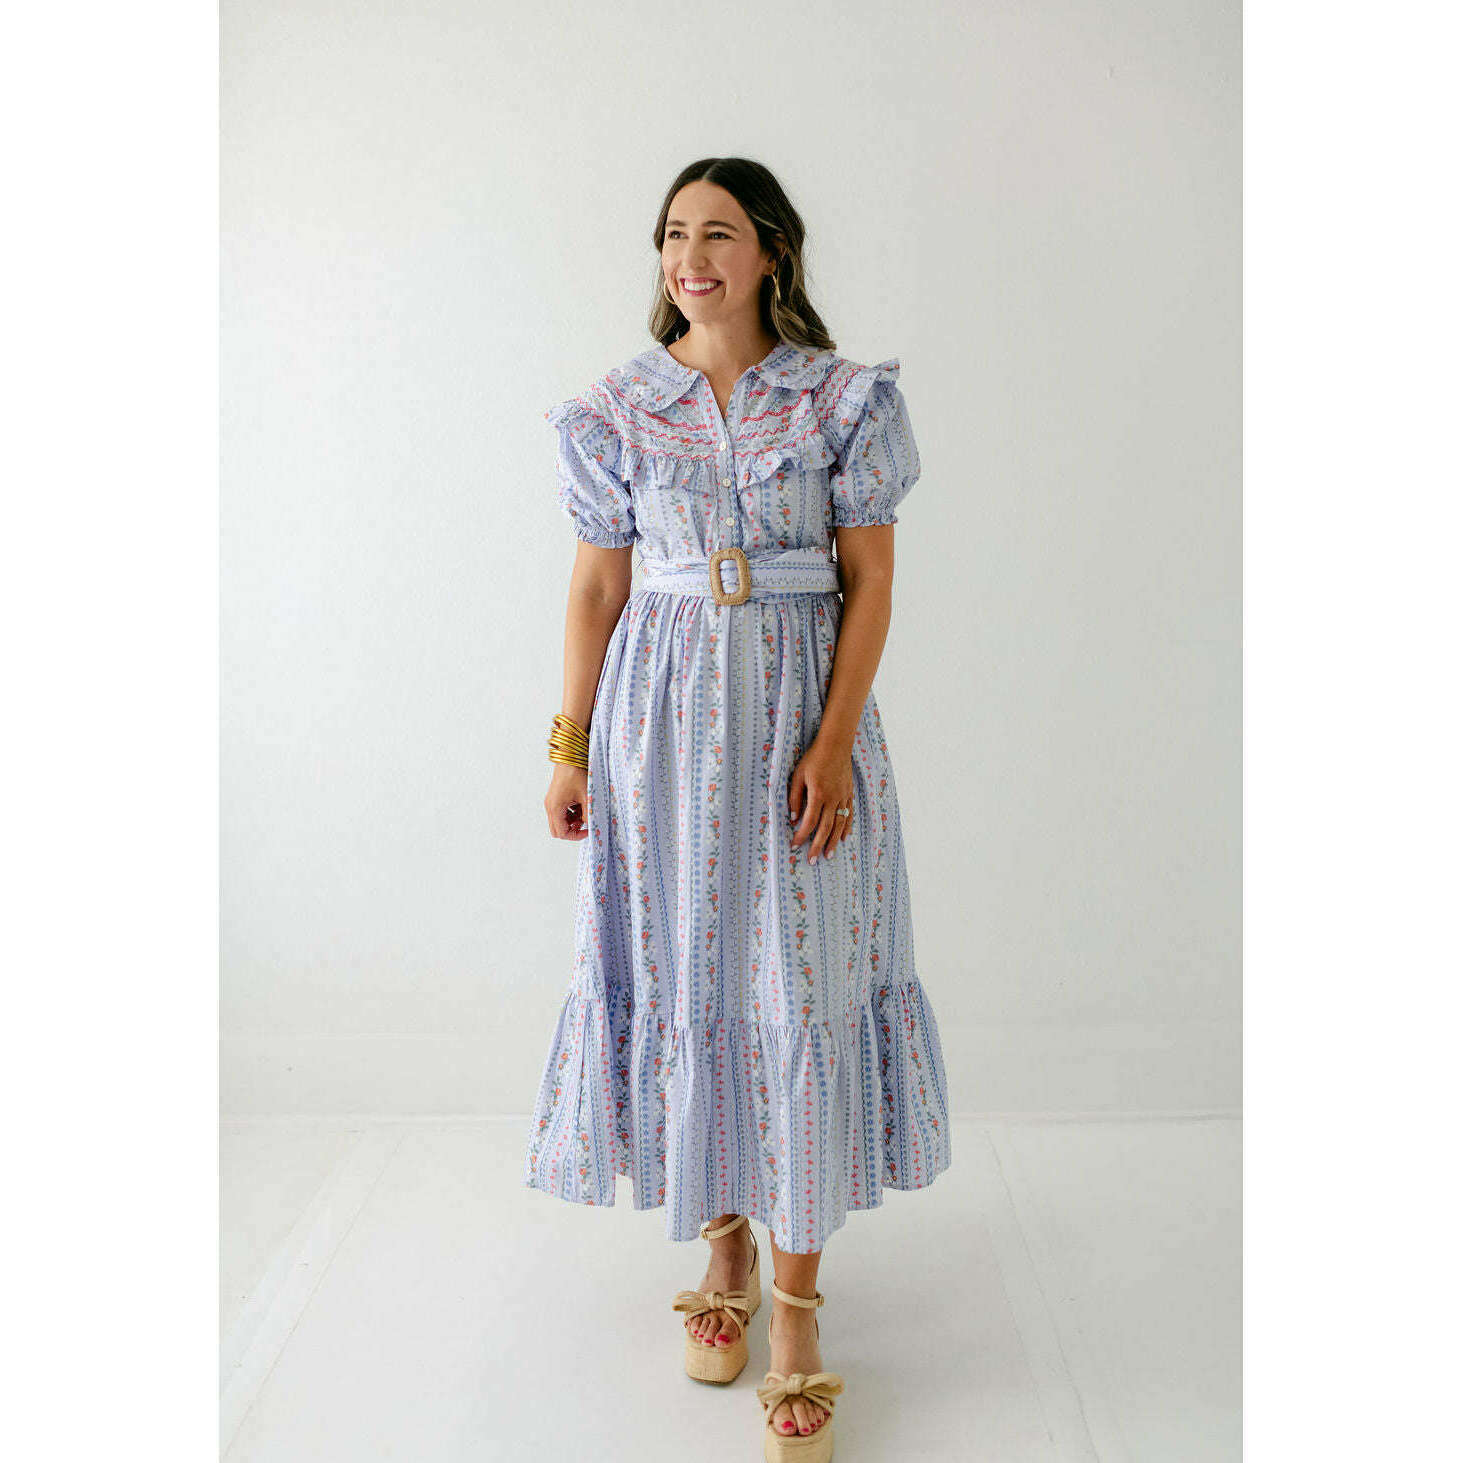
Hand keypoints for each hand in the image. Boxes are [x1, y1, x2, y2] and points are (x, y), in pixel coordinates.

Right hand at [545, 764, 588, 839]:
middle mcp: (550, 806)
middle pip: (558, 830)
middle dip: (572, 830)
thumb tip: (590, 825)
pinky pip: (560, 812)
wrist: (570, 757)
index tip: (587, 831)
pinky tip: (580, 805)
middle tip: (585, 824)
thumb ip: (588, 813)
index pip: (562, 833)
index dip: (576, 836)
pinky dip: (570, 814)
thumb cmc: (576, 773)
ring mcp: (551, 802)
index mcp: (555, 807)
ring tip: (584, 812)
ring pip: (559, 821)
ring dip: (571, 821)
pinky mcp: (554, 797)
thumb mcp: (586, 796)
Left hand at [788, 739, 854, 862]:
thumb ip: (795, 797)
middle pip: (826, 828)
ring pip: (840, 824)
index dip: (802, 835)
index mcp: (818, 794)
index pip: (809, 821)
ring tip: (829, 855)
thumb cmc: (813, 758)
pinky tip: (844, 838)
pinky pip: (849, 814)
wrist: (836, 745)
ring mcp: (843, 797)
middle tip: (812, 861)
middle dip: (818, 845)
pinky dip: (847, 827)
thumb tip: (792, 818)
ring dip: (834, 841)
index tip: (795, 846)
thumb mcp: (798, 775)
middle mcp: (833, 798)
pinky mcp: (849, 793)